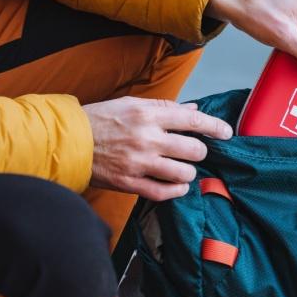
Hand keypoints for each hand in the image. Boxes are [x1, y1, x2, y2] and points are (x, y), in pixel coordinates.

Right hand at [83, 97, 232, 200]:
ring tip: (183, 168)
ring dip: (188, 172)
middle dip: (199, 151)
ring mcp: (139, 163)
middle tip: (194, 151)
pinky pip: (164, 192)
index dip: (215, 127)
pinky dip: (176, 190)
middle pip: (194, 149)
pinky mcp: (130, 183)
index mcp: (148, 115)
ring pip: (183, 173)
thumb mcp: (132, 104)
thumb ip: (165, 107)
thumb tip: (193, 109)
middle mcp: (147, 138)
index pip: (193, 121)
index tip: (227, 133)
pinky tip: (178, 185)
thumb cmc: (101, 119)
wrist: (69, 141)